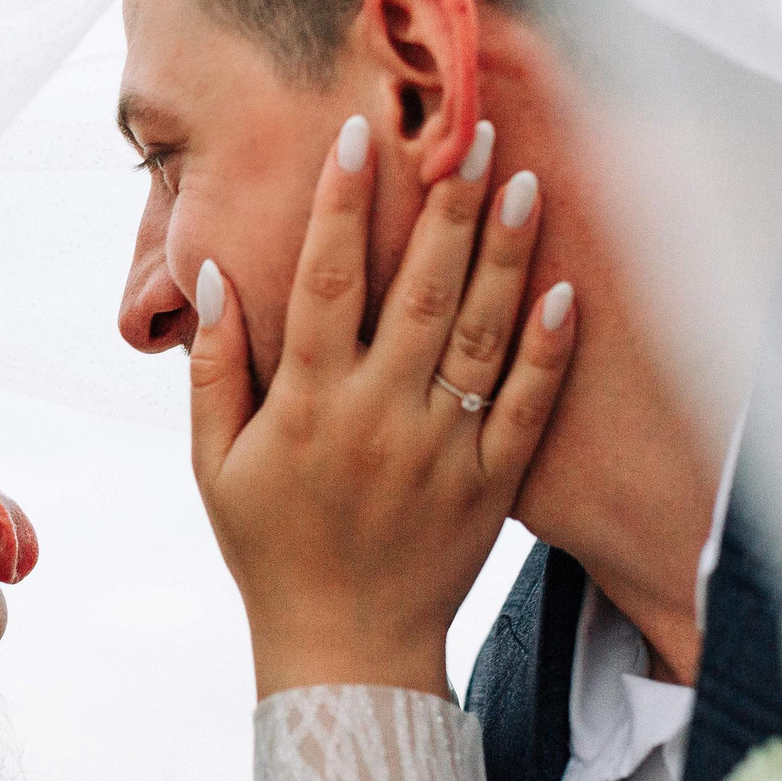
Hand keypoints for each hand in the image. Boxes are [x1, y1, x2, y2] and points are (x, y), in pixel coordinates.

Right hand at [189, 116, 577, 699]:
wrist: (346, 650)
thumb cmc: (271, 550)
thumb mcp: (216, 466)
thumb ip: (216, 371)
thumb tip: (216, 279)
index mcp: (307, 404)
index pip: (322, 280)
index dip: (339, 203)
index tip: (357, 134)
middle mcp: (377, 415)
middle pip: (417, 290)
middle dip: (445, 205)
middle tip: (470, 130)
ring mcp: (441, 449)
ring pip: (479, 333)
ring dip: (505, 254)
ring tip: (525, 180)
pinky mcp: (490, 484)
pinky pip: (525, 406)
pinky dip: (548, 349)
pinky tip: (566, 290)